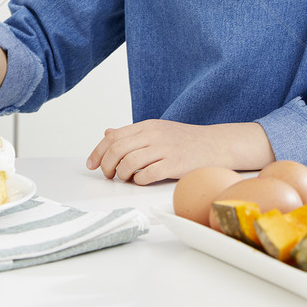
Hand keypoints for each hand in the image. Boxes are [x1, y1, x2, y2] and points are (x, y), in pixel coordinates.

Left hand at [85, 120, 273, 184]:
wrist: (216, 144)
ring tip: (124, 178)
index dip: (98, 152)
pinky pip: (147, 174)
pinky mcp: (174, 164)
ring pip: (129, 162)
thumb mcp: (157, 130)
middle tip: (107, 175)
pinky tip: (140, 180)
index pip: (113, 137)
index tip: (91, 164)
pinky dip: (138, 180)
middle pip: (117, 149)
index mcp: (147, 126)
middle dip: (106, 165)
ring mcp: (164, 149)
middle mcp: (153, 135)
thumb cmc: (185, 140)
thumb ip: (132, 133)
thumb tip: (108, 133)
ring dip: (121, 174)